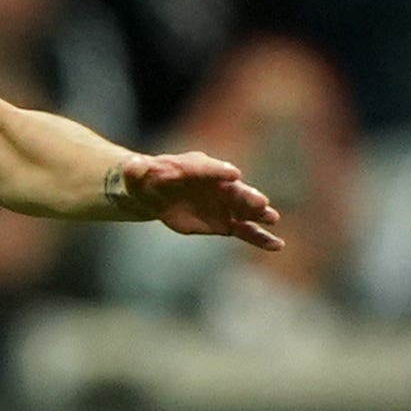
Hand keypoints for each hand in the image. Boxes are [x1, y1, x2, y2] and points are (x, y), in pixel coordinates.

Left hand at [112, 152, 284, 250]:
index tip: (232, 174)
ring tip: (272, 218)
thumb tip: (132, 165)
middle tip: (260, 202)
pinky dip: (260, 238)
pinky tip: (277, 245)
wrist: (154, 195)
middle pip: (233, 190)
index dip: (219, 172)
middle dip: (245, 196)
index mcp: (195, 168)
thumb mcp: (135, 175)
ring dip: (258, 214)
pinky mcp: (225, 223)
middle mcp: (216, 184)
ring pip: (244, 210)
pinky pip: (246, 231)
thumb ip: (136, 170)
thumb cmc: (145, 181)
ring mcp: (223, 204)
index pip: (209, 169)